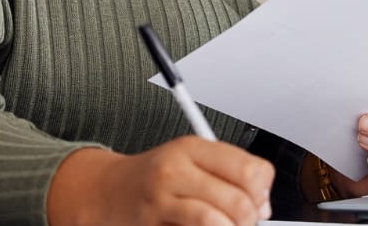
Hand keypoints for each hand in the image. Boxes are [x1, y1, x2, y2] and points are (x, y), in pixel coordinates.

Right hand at [48, 138, 273, 224]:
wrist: (104, 192)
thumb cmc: (153, 178)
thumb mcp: (189, 160)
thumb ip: (227, 172)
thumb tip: (263, 204)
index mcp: (191, 148)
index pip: (250, 170)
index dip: (262, 193)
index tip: (258, 202)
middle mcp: (175, 171)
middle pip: (238, 201)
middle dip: (249, 219)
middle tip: (244, 223)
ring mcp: (160, 201)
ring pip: (216, 222)